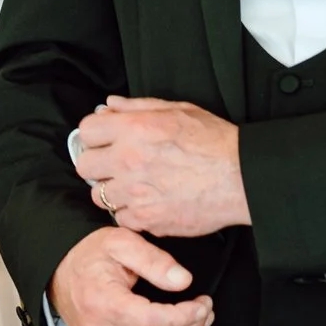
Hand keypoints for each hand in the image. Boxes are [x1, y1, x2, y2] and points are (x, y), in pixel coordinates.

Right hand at [49, 227, 212, 325]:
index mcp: (101, 303)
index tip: (202, 304)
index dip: (185, 317)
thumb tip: (183, 280)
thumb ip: (154, 260)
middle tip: (205, 311)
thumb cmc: (89, 257)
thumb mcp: (121, 242)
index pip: (152, 322)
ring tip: (198, 323)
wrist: (60, 273)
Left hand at [74, 97, 248, 238]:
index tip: (105, 140)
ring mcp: (137, 193)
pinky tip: (147, 202)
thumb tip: (109, 106)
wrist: (241, 178)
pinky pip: (121, 218)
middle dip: (98, 164)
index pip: (87, 130)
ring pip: (99, 196)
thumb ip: (138, 106)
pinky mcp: (148, 219)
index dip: (96, 134)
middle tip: (116, 164)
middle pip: (85, 166)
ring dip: (113, 191)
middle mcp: (129, 160)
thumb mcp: (177, 110)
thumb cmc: (215, 142)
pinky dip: (130, 212)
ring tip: (134, 185)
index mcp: (134, 129)